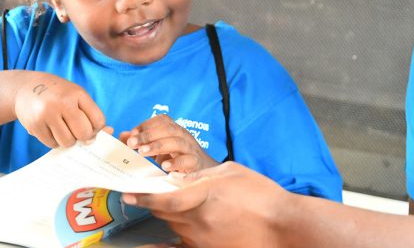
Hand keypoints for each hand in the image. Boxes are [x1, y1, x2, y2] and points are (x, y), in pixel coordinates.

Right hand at [13, 73, 104, 148]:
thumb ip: (91, 114)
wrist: (26, 87)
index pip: (98, 121)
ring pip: (68, 142)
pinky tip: (51, 129)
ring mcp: (47, 114)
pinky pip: (52, 144)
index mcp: (77, 94)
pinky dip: (54, 141)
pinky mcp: (34, 125)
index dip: (96, 128)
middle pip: (84, 133)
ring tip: (62, 128)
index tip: (89, 125)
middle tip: (76, 130)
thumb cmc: (58, 95)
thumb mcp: (76, 96)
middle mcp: (62, 102)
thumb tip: (110, 132)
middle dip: (83, 137)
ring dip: (68, 140)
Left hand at [121, 114, 217, 172]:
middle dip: (148, 135)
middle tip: (132, 143)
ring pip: (177, 142)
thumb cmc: (179, 159)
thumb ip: (142, 142)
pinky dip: (175, 162)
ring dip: (158, 146)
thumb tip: (123, 135)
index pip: (162, 120)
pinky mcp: (196, 163)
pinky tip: (164, 166)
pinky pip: (188, 160)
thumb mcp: (159, 150)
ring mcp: (191, 149)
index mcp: (175, 131)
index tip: (132, 134)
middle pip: (168, 129)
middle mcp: (184, 136)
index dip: (146, 125)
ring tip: (142, 153)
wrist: (204, 173)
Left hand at [123, 162, 289, 247]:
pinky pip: (180, 246)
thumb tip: (180, 177)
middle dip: (158, 202)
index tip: (128, 193)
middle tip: (154, 192)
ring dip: (170, 216)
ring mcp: (203, 240)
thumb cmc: (262, 195)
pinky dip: (167, 244)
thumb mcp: (230, 172)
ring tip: (179, 206)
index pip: (163, 199)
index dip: (143, 197)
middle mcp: (199, 221)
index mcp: (204, 197)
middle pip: (165, 213)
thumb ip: (202, 175)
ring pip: (174, 227)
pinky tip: (152, 246)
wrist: (285, 226)